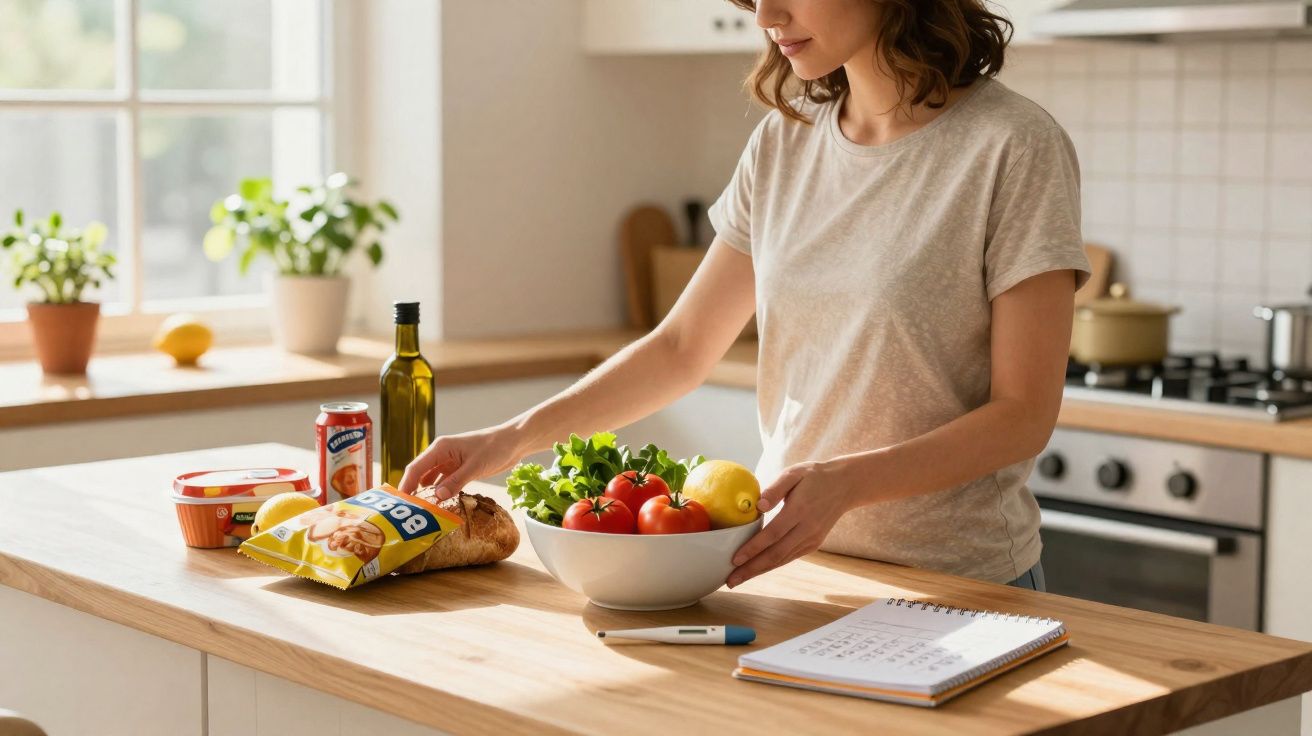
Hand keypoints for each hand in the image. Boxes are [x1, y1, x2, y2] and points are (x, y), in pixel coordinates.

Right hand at [398, 424, 528, 499]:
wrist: (514, 442)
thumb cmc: (495, 447)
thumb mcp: (475, 466)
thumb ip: (455, 481)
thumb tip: (437, 497)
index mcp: (440, 448)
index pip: (416, 467)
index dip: (405, 484)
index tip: (399, 502)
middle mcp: (442, 454)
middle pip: (421, 474)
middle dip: (414, 492)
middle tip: (409, 512)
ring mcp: (450, 462)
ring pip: (432, 481)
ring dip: (428, 494)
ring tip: (422, 513)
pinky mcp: (459, 469)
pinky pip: (445, 483)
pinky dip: (441, 494)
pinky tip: (439, 506)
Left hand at [727, 458, 860, 587]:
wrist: (845, 486)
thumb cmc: (814, 476)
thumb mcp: (794, 473)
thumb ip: (775, 488)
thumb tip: (758, 506)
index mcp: (800, 510)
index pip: (773, 534)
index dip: (753, 549)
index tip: (735, 559)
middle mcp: (807, 529)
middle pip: (776, 554)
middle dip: (751, 569)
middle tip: (731, 580)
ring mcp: (812, 539)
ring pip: (782, 560)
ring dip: (759, 571)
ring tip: (738, 579)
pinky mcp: (813, 544)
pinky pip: (789, 557)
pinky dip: (772, 565)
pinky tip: (756, 569)